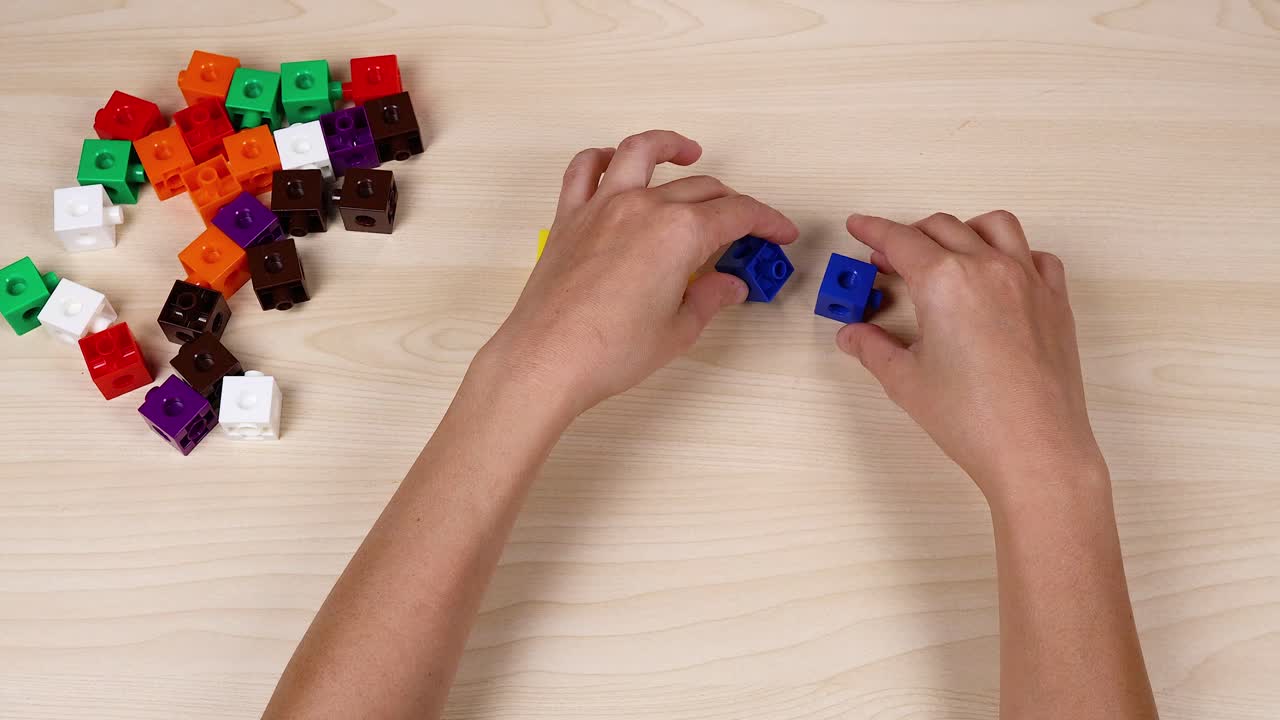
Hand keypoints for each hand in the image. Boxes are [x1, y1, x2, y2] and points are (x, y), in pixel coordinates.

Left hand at [480, 130, 798, 417]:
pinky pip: (585, 169)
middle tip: (745, 228)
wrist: (547, 360)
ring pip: (640, 152)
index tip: (779, 233)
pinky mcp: (570, 217)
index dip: (766, 222)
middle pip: (700, 189)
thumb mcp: (677, 330)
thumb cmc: (609, 351)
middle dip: (732, 204)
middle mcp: (643, 207)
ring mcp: (602, 206)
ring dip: (669, 146)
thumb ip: (709, 298)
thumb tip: (729, 285)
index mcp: (680, 233)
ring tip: (688, 152)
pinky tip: (616, 163)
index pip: (737, 215)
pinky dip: (602, 157)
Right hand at [839, 211, 1104, 503]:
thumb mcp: (906, 381)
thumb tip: (852, 335)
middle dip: (908, 235)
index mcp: (944, 281)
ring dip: (962, 229)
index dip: (873, 230)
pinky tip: (998, 274)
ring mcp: (1028, 280)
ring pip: (994, 226)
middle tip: (886, 259)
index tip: (859, 226)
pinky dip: (1013, 252)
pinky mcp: (1055, 301)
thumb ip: (873, 348)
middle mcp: (988, 268)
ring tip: (944, 252)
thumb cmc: (973, 419)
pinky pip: (1036, 256)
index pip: (899, 240)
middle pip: (941, 228)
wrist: (1034, 449)